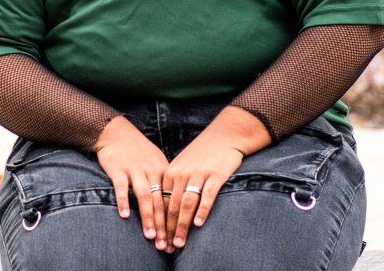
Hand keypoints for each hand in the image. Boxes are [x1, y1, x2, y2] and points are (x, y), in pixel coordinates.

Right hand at [94, 115, 170, 249]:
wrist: (116, 132)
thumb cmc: (137, 150)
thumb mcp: (155, 162)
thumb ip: (163, 181)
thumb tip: (172, 205)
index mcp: (163, 170)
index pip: (171, 199)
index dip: (174, 220)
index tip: (175, 238)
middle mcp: (151, 171)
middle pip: (160, 201)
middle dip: (163, 225)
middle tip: (165, 244)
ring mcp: (135, 170)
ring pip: (144, 196)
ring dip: (148, 217)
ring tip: (150, 235)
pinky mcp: (118, 169)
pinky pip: (121, 187)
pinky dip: (123, 201)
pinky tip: (124, 215)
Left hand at [161, 106, 270, 249]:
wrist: (223, 136)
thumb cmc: (202, 154)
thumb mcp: (183, 166)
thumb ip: (175, 185)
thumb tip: (168, 211)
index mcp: (171, 173)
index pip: (162, 203)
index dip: (160, 223)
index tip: (159, 240)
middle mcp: (182, 174)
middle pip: (173, 206)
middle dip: (169, 229)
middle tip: (167, 247)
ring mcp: (199, 174)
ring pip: (187, 204)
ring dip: (183, 225)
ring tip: (180, 242)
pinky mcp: (215, 175)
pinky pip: (207, 195)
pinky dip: (202, 210)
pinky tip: (198, 223)